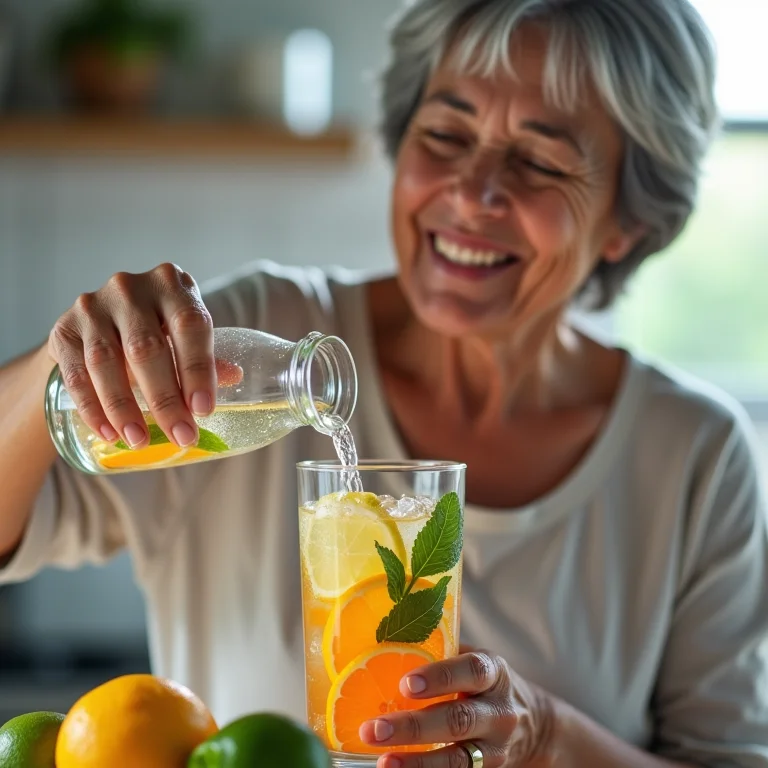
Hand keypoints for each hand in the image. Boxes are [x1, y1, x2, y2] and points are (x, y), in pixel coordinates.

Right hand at [48, 263, 219, 450]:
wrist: (98, 325)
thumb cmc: (156, 329)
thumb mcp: (183, 335)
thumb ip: (205, 356)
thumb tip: (234, 376)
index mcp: (171, 284)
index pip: (189, 325)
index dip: (197, 369)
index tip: (203, 410)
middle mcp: (130, 288)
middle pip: (146, 348)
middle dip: (165, 399)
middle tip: (181, 435)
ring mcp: (92, 306)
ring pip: (106, 362)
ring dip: (124, 408)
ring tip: (139, 440)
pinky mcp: (63, 329)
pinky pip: (76, 374)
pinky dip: (92, 408)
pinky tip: (109, 432)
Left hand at [359, 648, 556, 767]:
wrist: (532, 724)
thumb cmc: (485, 683)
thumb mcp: (474, 661)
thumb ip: (442, 654)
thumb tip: (386, 643)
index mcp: (494, 673)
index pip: (471, 671)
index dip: (440, 677)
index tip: (407, 684)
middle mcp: (499, 711)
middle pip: (458, 719)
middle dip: (413, 727)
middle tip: (374, 729)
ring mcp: (495, 746)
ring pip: (456, 758)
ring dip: (416, 761)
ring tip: (383, 760)